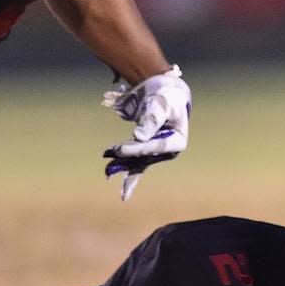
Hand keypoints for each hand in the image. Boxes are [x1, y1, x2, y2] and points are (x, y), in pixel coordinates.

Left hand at [102, 64, 190, 199]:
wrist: (162, 94)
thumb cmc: (165, 97)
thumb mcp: (161, 104)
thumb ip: (152, 119)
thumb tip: (138, 137)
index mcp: (177, 140)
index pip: (156, 147)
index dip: (138, 149)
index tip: (120, 149)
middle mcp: (168, 152)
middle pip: (145, 157)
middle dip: (127, 156)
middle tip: (112, 151)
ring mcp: (156, 154)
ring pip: (137, 163)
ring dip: (122, 165)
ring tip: (107, 171)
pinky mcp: (145, 154)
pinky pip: (136, 167)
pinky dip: (128, 177)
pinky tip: (121, 191)